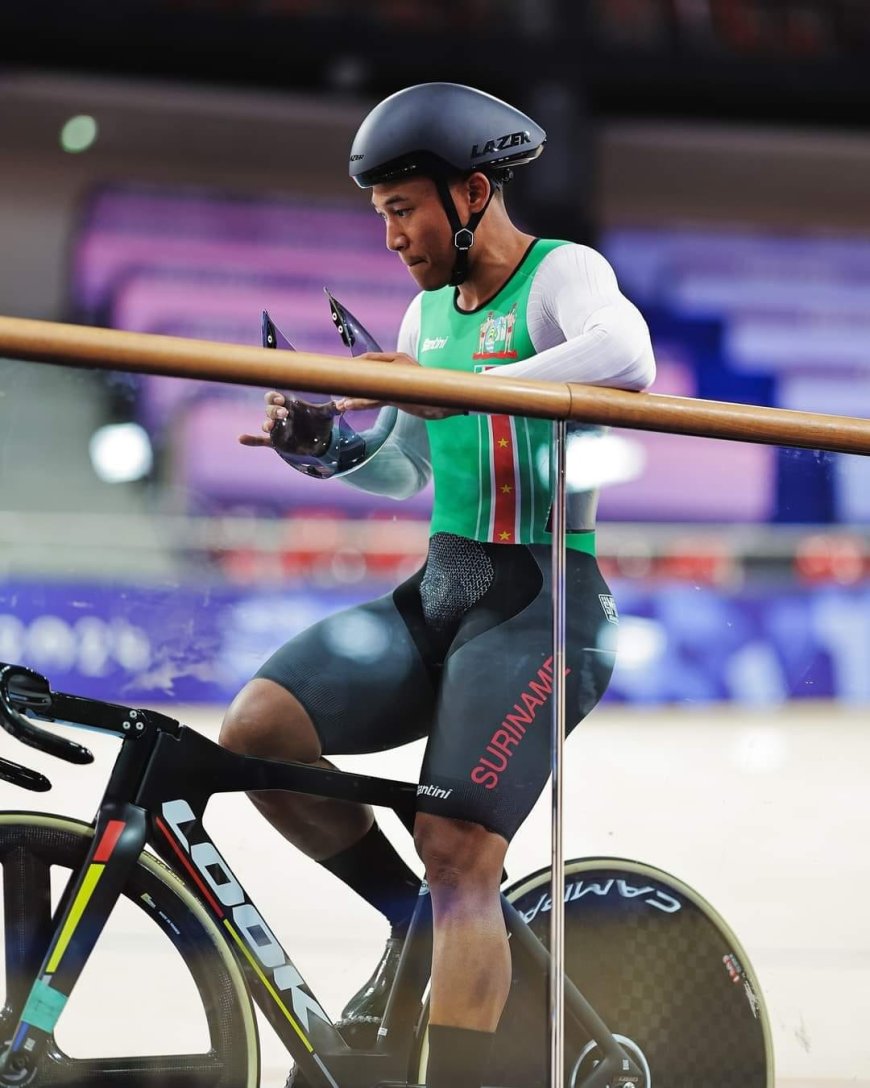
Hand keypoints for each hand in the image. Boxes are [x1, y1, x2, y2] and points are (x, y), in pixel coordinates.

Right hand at [238, 391, 335, 453]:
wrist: (320, 443)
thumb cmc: (320, 423)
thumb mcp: (326, 414)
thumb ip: (332, 408)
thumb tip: (345, 404)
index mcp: (289, 404)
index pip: (276, 397)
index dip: (275, 397)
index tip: (281, 400)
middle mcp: (281, 415)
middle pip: (269, 408)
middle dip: (273, 410)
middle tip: (283, 414)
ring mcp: (277, 429)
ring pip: (266, 423)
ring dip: (266, 424)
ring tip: (269, 427)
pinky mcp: (277, 442)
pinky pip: (260, 440)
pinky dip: (251, 440)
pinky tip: (242, 438)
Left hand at [335, 352, 464, 419]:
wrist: (446, 402)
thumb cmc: (427, 392)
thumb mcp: (408, 382)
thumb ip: (393, 380)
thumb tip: (375, 386)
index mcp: (399, 359)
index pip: (370, 358)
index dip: (354, 365)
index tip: (339, 372)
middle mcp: (397, 365)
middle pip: (365, 368)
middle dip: (347, 377)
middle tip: (331, 385)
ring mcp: (399, 380)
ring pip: (369, 386)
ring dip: (351, 396)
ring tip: (339, 403)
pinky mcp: (399, 395)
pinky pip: (375, 399)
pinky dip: (360, 403)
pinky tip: (349, 405)